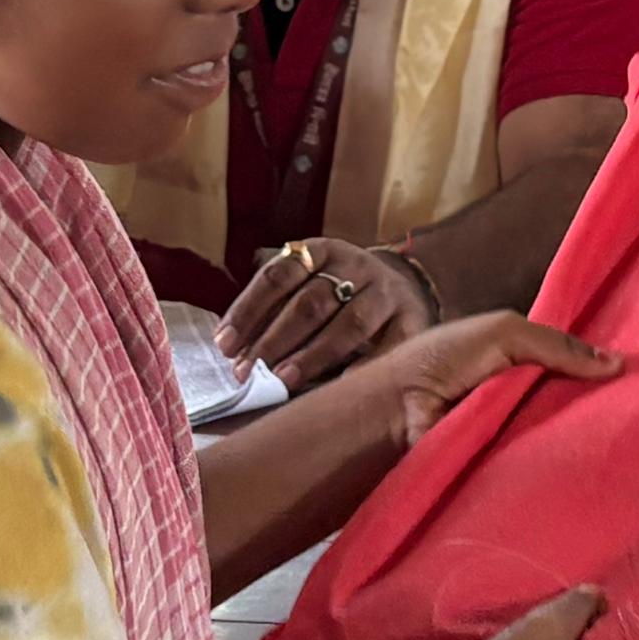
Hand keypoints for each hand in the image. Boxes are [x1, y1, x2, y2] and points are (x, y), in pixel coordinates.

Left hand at [224, 240, 432, 390]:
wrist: (405, 284)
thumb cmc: (339, 293)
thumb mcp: (309, 281)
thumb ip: (275, 305)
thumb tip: (231, 346)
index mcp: (322, 252)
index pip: (278, 275)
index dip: (249, 309)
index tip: (225, 344)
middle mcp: (356, 266)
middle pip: (310, 302)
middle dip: (274, 340)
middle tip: (248, 372)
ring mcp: (386, 292)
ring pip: (350, 324)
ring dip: (313, 355)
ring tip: (283, 381)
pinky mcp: (413, 320)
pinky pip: (390, 346)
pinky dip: (365, 367)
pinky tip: (341, 388)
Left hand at [374, 312, 624, 449]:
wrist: (396, 407)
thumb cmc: (445, 358)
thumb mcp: (504, 332)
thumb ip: (556, 344)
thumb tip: (617, 364)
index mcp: (521, 361)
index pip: (571, 367)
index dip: (600, 372)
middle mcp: (522, 398)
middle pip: (571, 404)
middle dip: (600, 408)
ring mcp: (515, 434)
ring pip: (560, 436)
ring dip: (582, 438)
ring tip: (629, 443)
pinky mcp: (506, 467)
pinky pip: (539, 465)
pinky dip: (558, 465)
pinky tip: (593, 467)